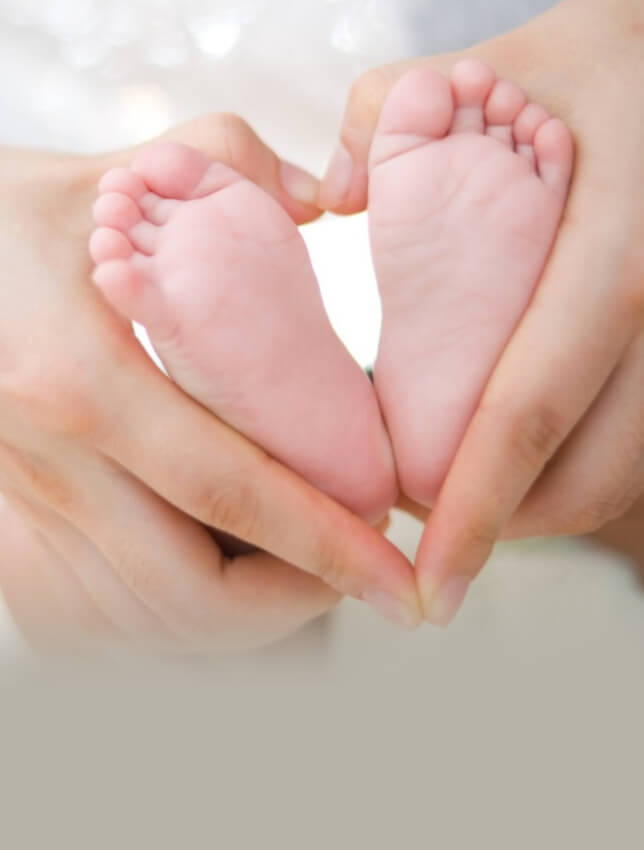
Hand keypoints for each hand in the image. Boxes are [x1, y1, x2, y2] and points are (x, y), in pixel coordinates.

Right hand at [0, 117, 421, 653]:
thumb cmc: (3, 221)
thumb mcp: (112, 174)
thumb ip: (227, 158)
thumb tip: (320, 197)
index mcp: (84, 384)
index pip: (232, 493)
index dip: (327, 549)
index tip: (397, 581)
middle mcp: (54, 466)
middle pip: (192, 594)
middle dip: (296, 601)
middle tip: (354, 569)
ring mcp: (26, 510)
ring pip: (146, 622)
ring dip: (241, 617)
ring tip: (299, 572)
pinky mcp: (12, 530)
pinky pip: (98, 617)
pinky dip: (174, 619)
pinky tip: (218, 575)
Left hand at [320, 0, 643, 623]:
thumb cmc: (598, 67)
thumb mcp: (495, 66)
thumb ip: (394, 118)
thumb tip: (333, 197)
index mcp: (612, 249)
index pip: (528, 409)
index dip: (473, 508)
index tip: (427, 578)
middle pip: (585, 476)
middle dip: (495, 525)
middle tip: (418, 523)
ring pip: (617, 474)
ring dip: (530, 507)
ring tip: (455, 493)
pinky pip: (632, 442)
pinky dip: (566, 469)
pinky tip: (509, 449)